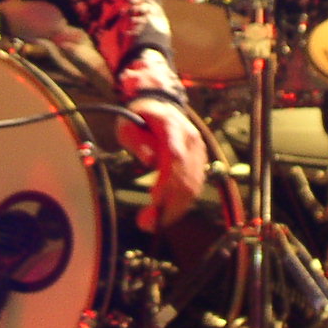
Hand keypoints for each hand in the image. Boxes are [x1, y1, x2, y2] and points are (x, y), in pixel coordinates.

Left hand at [115, 97, 208, 230]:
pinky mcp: (199, 162)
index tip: (153, 200)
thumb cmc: (139, 117)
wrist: (161, 104)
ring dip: (173, 210)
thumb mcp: (128, 125)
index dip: (166, 181)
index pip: (174, 157)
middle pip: (185, 178)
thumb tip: (150, 160)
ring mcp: (198, 152)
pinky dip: (180, 205)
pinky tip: (164, 214)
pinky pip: (194, 188)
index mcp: (173, 127)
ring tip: (150, 223)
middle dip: (166, 205)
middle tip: (145, 223)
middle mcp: (191, 140)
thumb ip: (138, 142)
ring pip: (192, 187)